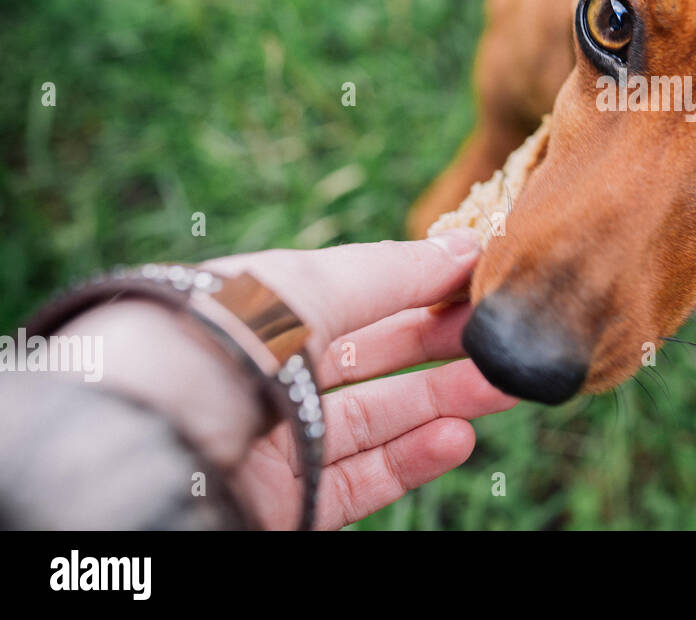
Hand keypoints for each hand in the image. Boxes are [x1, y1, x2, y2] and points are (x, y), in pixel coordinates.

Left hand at [200, 231, 515, 528]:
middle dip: (443, 342)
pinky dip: (413, 459)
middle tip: (507, 332)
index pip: (356, 291)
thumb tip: (468, 245)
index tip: (485, 274)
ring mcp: (275, 440)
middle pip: (373, 356)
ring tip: (505, 385)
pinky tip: (458, 436)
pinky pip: (360, 479)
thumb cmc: (212, 341)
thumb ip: (392, 273)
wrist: (134, 448)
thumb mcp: (307, 286)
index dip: (420, 283)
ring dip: (444, 400)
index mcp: (257, 306)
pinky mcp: (284, 503)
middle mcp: (265, 372)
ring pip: (377, 419)